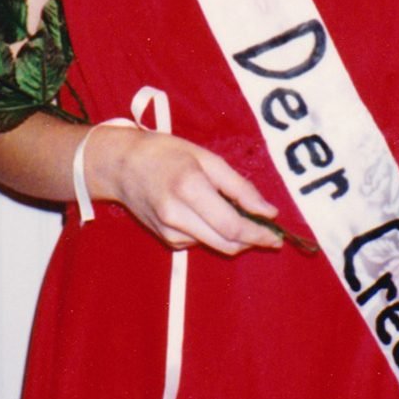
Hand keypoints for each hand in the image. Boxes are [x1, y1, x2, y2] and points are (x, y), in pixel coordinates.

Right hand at [86, 126, 282, 255]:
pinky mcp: (166, 240)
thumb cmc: (166, 153)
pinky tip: (205, 213)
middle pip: (227, 243)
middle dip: (251, 240)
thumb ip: (239, 186)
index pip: (232, 225)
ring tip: (233, 212)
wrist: (121, 165)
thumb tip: (268, 211)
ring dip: (232, 236)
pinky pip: (199, 242)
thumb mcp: (206, 158)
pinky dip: (212, 233)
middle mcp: (177, 214)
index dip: (258, 234)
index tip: (277, 237)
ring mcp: (169, 231)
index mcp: (190, 187)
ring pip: (215, 245)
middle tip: (267, 232)